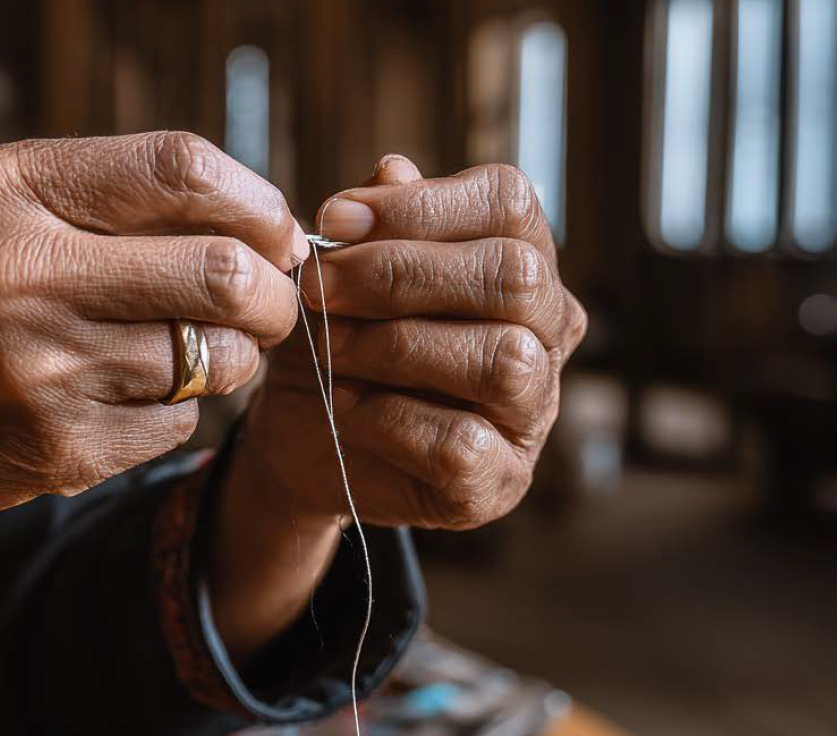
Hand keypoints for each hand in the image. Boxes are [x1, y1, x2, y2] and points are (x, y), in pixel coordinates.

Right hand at [0, 132, 306, 508]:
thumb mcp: (27, 207)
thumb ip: (131, 205)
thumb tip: (271, 233)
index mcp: (20, 190)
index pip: (182, 172)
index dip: (258, 203)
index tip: (280, 233)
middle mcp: (31, 276)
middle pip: (225, 276)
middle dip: (274, 295)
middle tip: (269, 301)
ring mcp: (45, 370)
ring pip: (219, 359)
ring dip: (232, 355)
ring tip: (193, 345)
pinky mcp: (63, 447)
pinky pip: (181, 422)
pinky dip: (178, 407)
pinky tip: (129, 394)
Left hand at [214, 155, 584, 657]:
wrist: (310, 434)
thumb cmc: (341, 337)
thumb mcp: (345, 271)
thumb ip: (375, 223)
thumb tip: (394, 170)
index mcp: (520, 264)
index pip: (510, 203)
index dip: (421, 204)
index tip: (333, 219)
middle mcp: (546, 332)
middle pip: (514, 275)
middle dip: (400, 273)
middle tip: (319, 285)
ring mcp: (533, 411)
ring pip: (503, 358)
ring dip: (395, 346)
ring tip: (331, 347)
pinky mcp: (500, 479)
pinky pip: (463, 442)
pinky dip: (388, 419)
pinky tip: (347, 407)